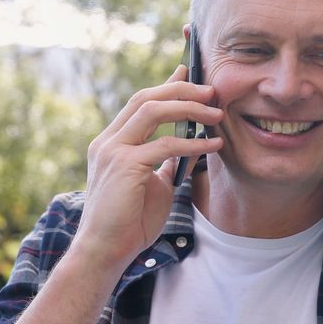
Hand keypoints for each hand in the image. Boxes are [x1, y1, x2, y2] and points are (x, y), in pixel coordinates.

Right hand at [72, 65, 222, 272]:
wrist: (106, 251)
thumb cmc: (129, 222)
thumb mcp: (152, 184)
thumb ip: (164, 163)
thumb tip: (187, 148)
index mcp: (112, 142)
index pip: (140, 102)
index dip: (167, 85)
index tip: (190, 72)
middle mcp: (108, 141)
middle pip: (146, 97)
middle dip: (181, 89)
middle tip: (212, 91)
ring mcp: (113, 151)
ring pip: (152, 111)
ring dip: (188, 108)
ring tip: (216, 114)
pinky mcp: (124, 166)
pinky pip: (164, 145)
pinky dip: (192, 144)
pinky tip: (214, 146)